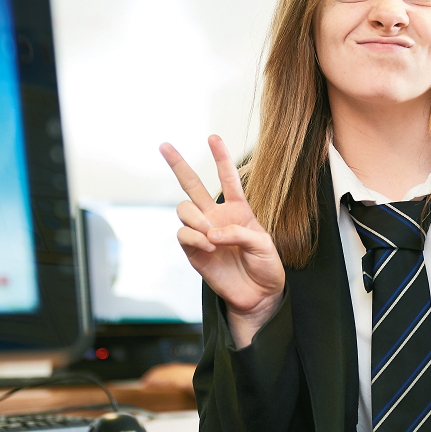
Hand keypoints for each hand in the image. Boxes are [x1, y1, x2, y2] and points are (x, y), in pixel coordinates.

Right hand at [160, 135, 284, 347]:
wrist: (259, 294)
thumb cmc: (266, 266)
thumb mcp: (264, 245)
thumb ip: (240, 233)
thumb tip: (212, 233)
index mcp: (239, 209)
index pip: (228, 178)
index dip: (221, 157)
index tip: (213, 137)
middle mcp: (217, 217)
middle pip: (192, 185)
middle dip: (178, 164)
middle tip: (165, 145)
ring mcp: (203, 233)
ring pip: (184, 209)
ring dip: (195, 218)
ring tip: (210, 234)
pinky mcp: (194, 252)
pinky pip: (183, 235)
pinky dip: (194, 237)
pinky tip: (209, 246)